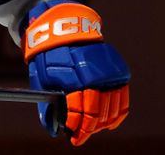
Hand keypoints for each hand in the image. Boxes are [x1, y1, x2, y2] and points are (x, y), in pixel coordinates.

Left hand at [24, 0, 129, 145]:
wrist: (65, 27)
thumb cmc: (49, 55)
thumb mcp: (42, 77)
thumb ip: (48, 103)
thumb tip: (53, 128)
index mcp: (74, 78)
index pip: (80, 112)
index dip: (77, 128)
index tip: (73, 136)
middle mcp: (95, 76)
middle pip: (97, 113)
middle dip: (89, 128)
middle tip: (81, 135)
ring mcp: (109, 72)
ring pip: (112, 108)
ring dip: (102, 123)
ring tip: (92, 128)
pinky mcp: (118, 70)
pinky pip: (122, 97)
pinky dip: (117, 113)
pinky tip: (108, 122)